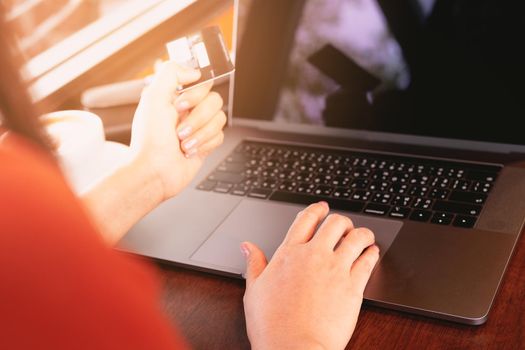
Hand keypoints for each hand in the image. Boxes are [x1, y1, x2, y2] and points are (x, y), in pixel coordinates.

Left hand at [130, 61, 225, 199]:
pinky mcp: (205, 144)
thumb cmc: (150, 140)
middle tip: (179, 129)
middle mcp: (187, 111)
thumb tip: (194, 71)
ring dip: (200, 133)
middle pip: (214, 101)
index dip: (195, 94)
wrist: (154, 172)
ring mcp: (197, 128)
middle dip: (197, 118)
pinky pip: (219, 136)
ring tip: (183, 143)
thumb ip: (171, 73)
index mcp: (174, 98)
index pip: (202, 83)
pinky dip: (204, 144)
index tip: (180, 105)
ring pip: (219, 119)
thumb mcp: (153, 97)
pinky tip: (189, 151)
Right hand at [242, 202, 378, 349]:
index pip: (306, 220)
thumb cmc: (272, 325)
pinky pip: (368, 260)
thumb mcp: (254, 291)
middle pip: (335, 223)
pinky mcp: (353, 286)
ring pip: (356, 237)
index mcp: (289, 254)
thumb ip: (254, 264)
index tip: (322, 208)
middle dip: (341, 221)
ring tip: (363, 236)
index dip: (317, 209)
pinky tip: (372, 253)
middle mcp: (314, 256)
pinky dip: (372, 253)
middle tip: (343, 226)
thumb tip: (247, 246)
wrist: (293, 348)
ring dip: (361, 233)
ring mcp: (335, 269)